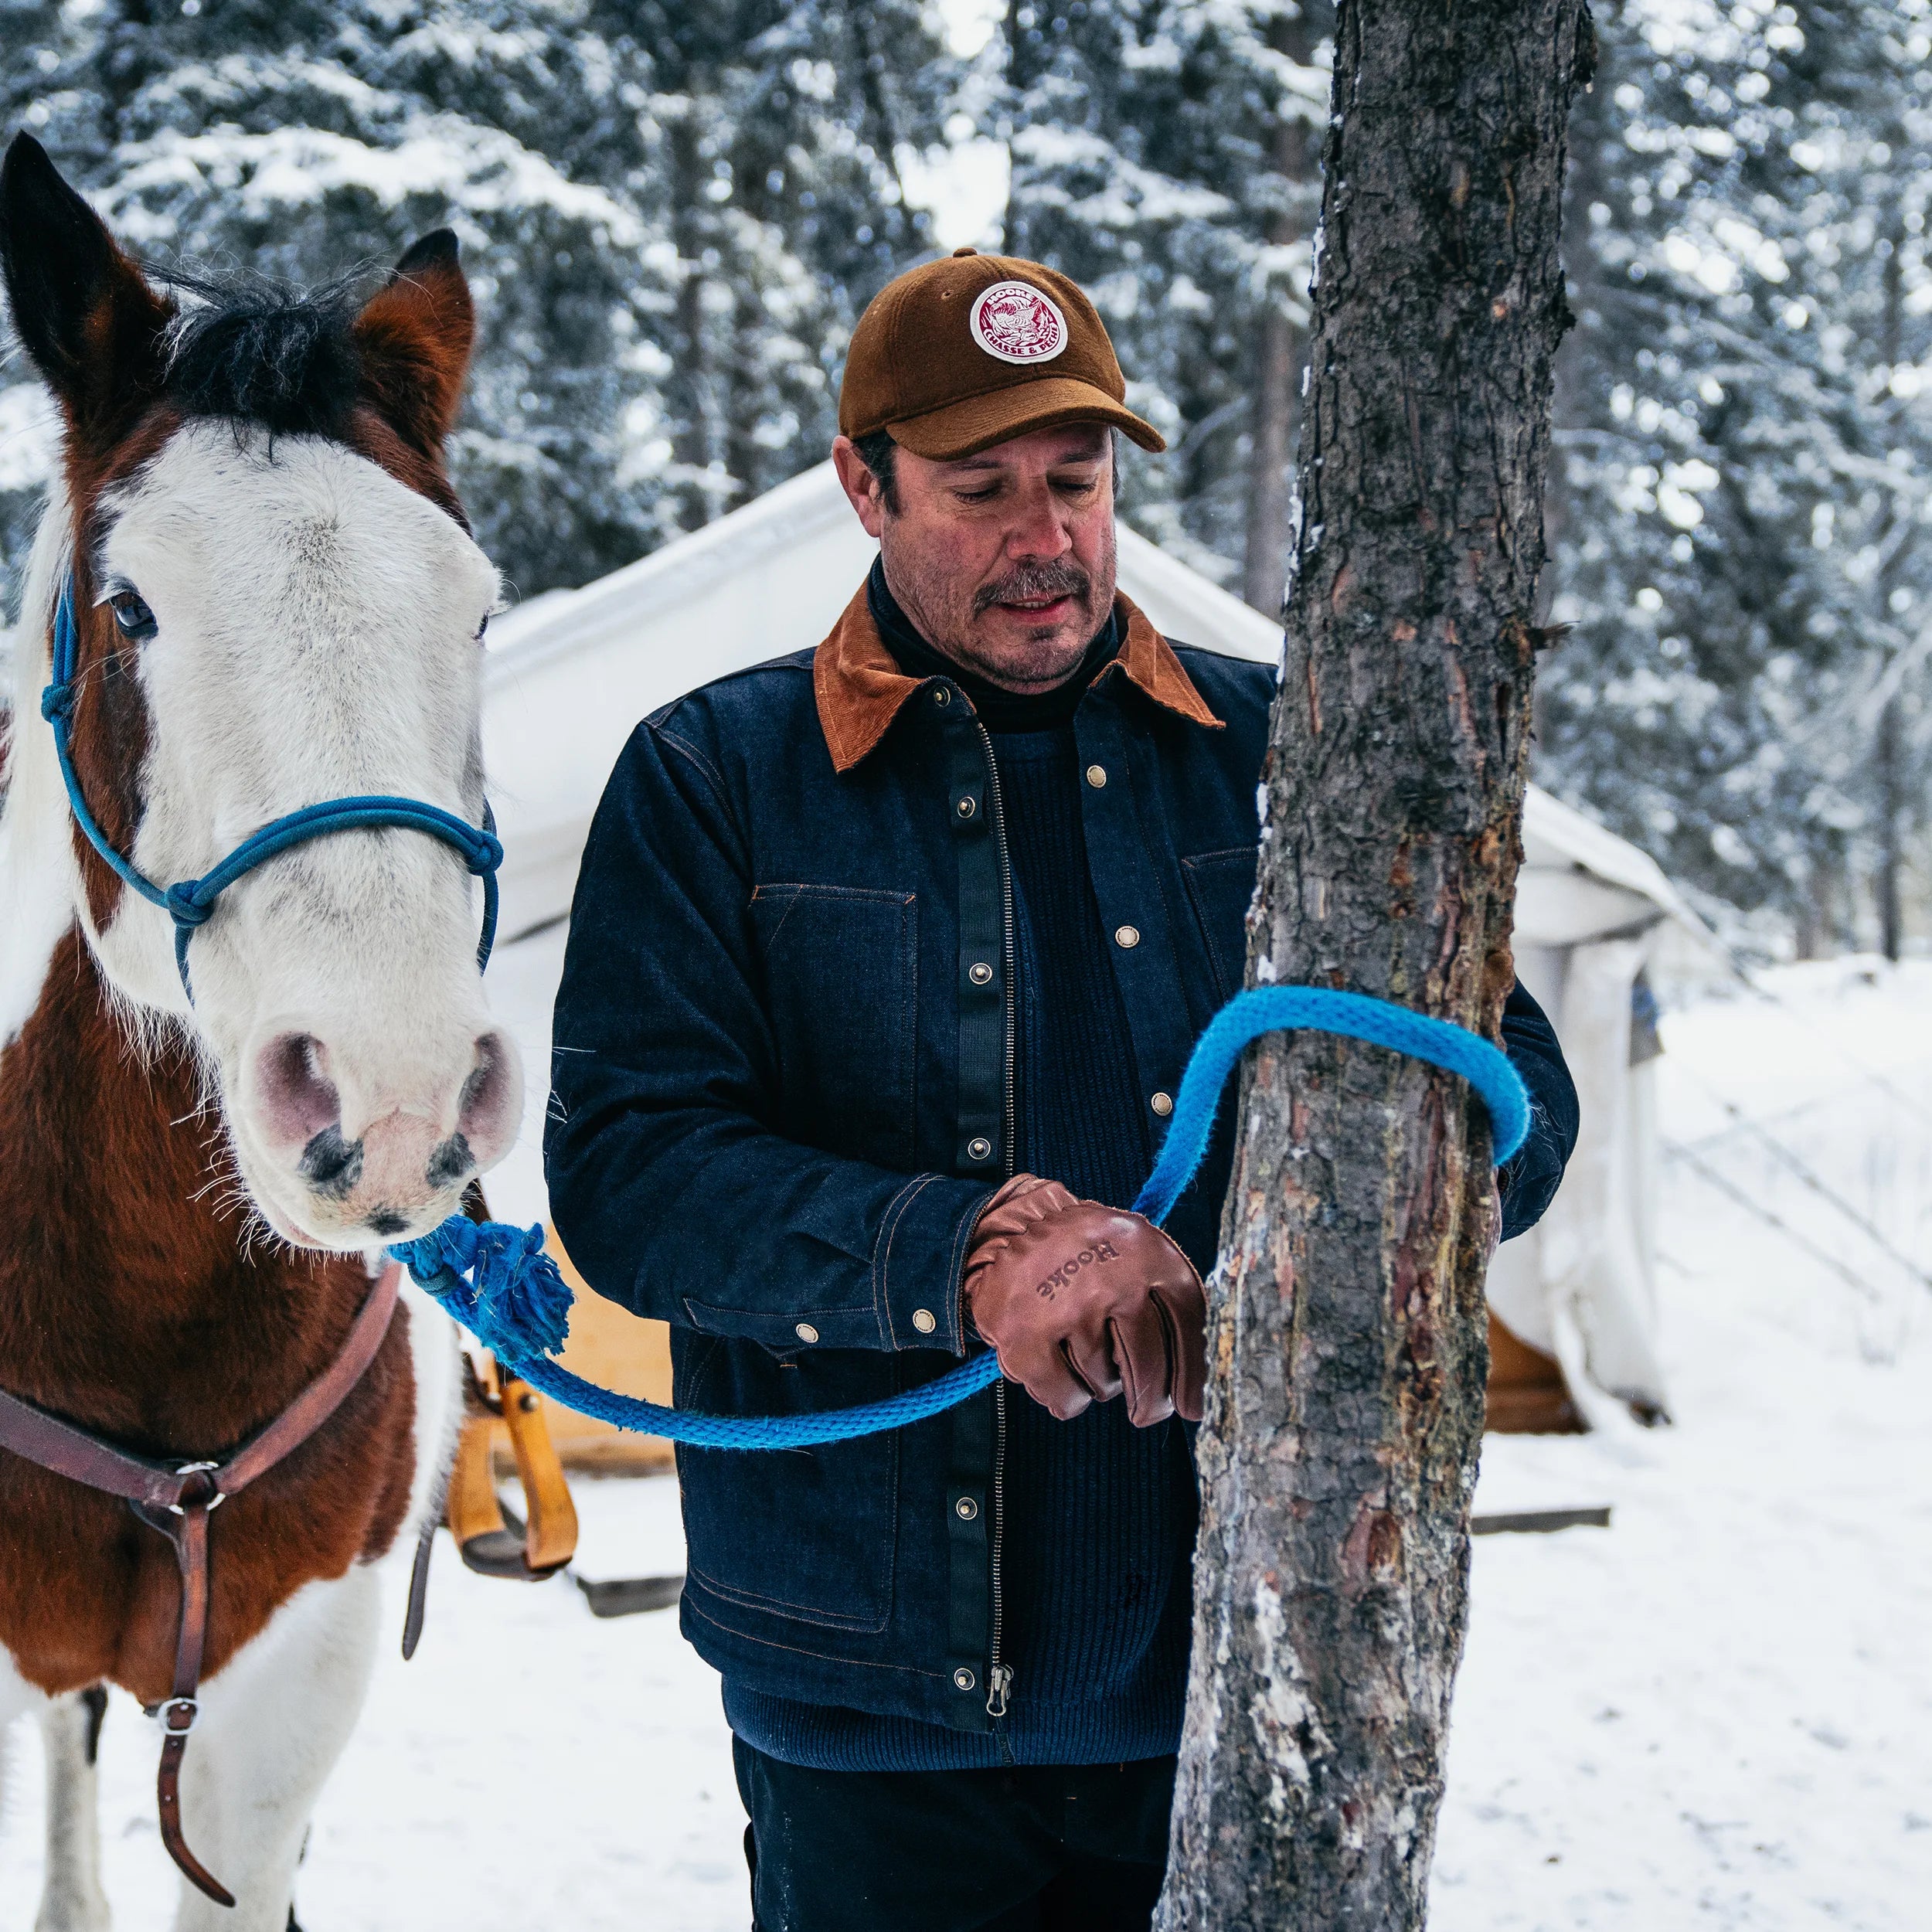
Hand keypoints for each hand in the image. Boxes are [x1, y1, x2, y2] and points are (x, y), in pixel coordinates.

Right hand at [961, 1174, 1205, 1426]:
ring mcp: (1067, 1308)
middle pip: (1148, 1368)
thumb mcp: (1136, 1254)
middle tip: (1145, 1410)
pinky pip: (1065, 1397)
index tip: (1190, 1408)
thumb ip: (1169, 1303)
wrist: (1010, 1231)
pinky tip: (1061, 1372)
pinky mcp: (1026, 1337)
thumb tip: (1192, 1395)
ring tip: (1082, 1352)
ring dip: (1098, 1383)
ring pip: (1104, 1385)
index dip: (1192, 1378)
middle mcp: (1112, 1280)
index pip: (1186, 1328)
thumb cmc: (1086, 1257)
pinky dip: (1065, 1398)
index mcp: (1147, 1254)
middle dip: (1149, 1401)